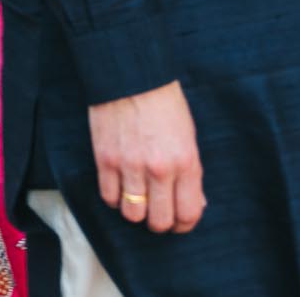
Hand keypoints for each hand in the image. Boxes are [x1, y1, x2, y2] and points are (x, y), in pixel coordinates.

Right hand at [87, 80, 203, 233]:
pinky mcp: (105, 160)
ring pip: (132, 215)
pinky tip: (120, 184)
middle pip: (159, 222)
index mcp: (185, 161)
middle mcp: (159, 168)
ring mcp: (130, 166)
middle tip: (157, 212)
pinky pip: (109, 197)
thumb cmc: (164, 103)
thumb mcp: (188, 136)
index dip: (184, 224)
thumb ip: (190, 172)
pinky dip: (114, 197)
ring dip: (135, 211)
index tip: (178, 221)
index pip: (188, 213)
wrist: (131, 75)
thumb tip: (194, 204)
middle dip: (159, 222)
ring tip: (137, 197)